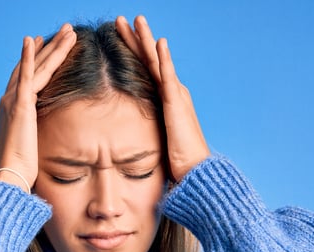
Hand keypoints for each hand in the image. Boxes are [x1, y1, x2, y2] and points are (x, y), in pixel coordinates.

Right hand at [0, 23, 76, 191]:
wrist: (10, 176)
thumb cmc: (21, 170)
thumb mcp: (31, 148)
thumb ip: (36, 136)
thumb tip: (44, 142)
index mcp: (12, 111)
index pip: (26, 79)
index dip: (36, 60)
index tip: (44, 45)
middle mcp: (9, 101)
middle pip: (32, 67)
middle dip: (48, 48)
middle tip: (63, 31)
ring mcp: (13, 101)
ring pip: (36, 67)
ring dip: (52, 47)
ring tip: (67, 31)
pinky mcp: (19, 105)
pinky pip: (26, 75)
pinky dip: (28, 56)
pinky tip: (32, 39)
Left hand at [115, 15, 209, 183]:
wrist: (195, 171)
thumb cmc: (175, 160)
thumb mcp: (154, 138)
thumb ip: (142, 129)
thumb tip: (120, 133)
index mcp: (165, 99)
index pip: (145, 68)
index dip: (132, 51)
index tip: (119, 35)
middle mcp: (171, 92)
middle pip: (149, 58)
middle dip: (136, 37)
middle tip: (122, 19)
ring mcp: (175, 95)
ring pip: (157, 61)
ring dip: (147, 39)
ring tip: (137, 20)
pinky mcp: (177, 104)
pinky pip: (168, 77)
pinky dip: (164, 59)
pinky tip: (159, 43)